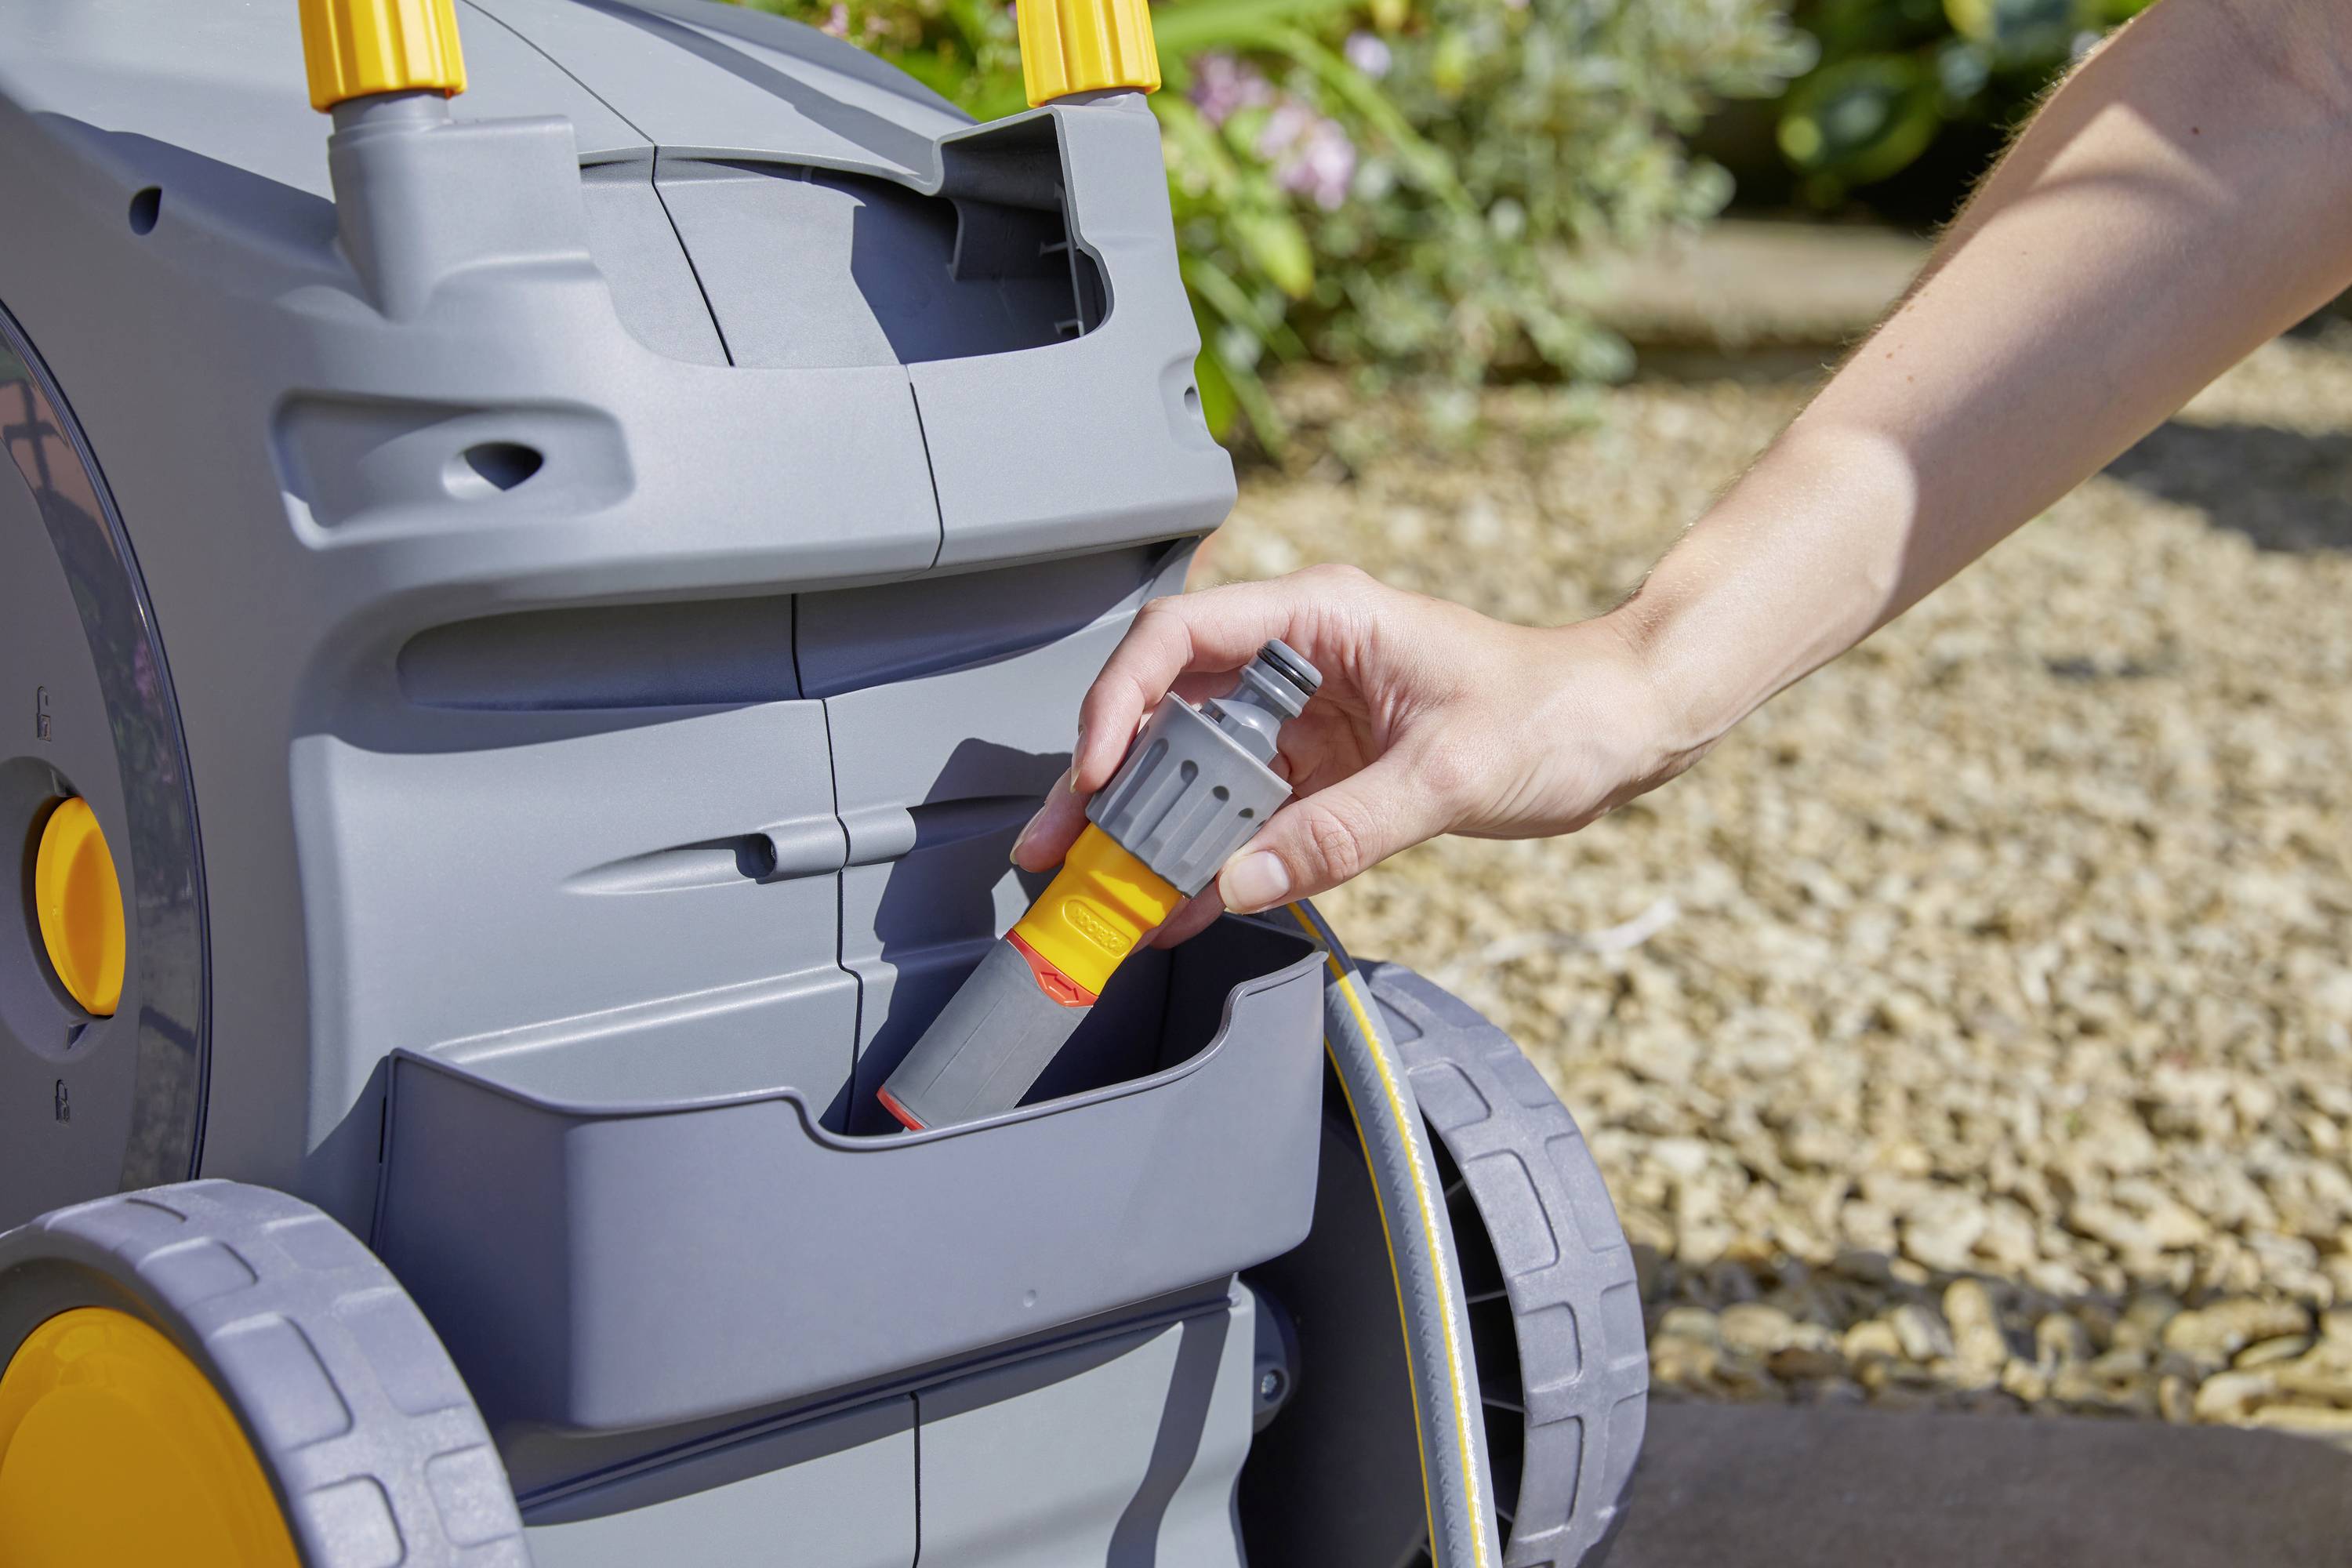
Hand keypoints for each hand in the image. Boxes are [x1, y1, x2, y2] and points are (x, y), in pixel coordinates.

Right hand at [1011, 564, 1694, 943]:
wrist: (1617, 725)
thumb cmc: (1554, 712)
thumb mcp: (1447, 774)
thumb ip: (1339, 832)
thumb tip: (1238, 882)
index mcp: (1319, 617)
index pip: (1180, 637)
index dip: (1120, 701)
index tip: (1097, 774)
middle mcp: (1296, 657)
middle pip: (1167, 707)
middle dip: (1107, 780)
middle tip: (1060, 849)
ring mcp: (1302, 713)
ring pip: (1193, 764)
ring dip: (1147, 826)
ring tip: (1097, 888)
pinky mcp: (1318, 765)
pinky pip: (1242, 808)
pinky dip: (1206, 854)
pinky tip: (1173, 901)